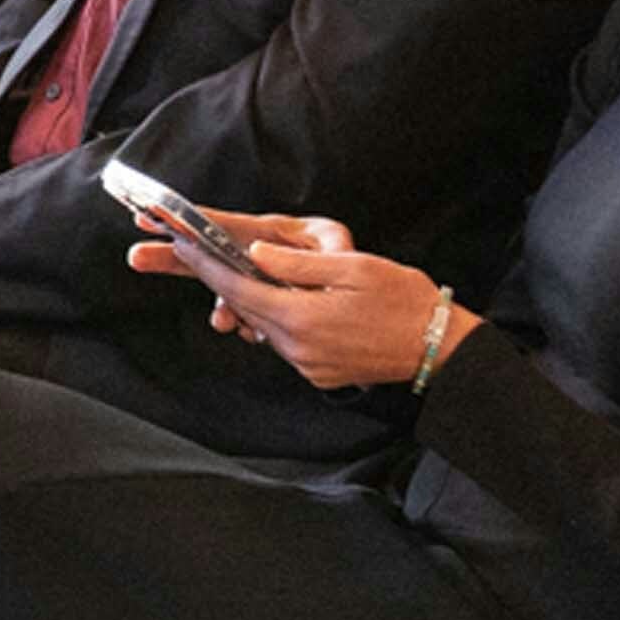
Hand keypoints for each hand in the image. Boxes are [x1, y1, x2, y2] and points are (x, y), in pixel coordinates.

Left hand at [129, 210, 464, 390]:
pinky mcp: (319, 375)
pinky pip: (286, 344)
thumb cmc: (402, 299)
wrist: (436, 347)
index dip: (206, 265)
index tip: (182, 244)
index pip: (238, 289)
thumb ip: (298, 264)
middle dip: (222, 280)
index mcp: (301, 317)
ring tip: (246, 272)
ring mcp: (307, 365)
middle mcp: (297, 347)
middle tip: (198, 252)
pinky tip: (289, 302)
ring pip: (265, 327)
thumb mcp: (353, 268)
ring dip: (254, 302)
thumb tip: (255, 253)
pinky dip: (280, 321)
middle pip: (246, 309)